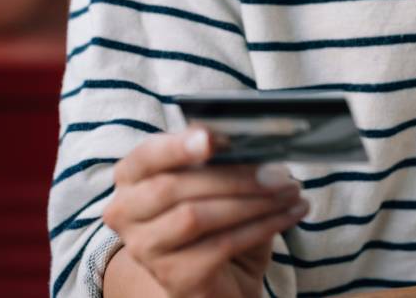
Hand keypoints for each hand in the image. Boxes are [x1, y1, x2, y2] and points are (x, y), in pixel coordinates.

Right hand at [100, 127, 309, 297]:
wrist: (220, 281)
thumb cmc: (213, 222)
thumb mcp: (214, 183)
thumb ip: (215, 157)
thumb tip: (235, 133)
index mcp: (131, 178)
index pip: (147, 156)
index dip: (177, 146)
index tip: (210, 139)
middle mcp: (126, 213)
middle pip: (173, 187)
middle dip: (231, 176)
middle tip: (277, 171)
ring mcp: (147, 249)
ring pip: (196, 216)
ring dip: (251, 202)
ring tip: (289, 192)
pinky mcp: (174, 278)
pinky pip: (221, 245)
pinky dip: (261, 226)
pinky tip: (287, 215)